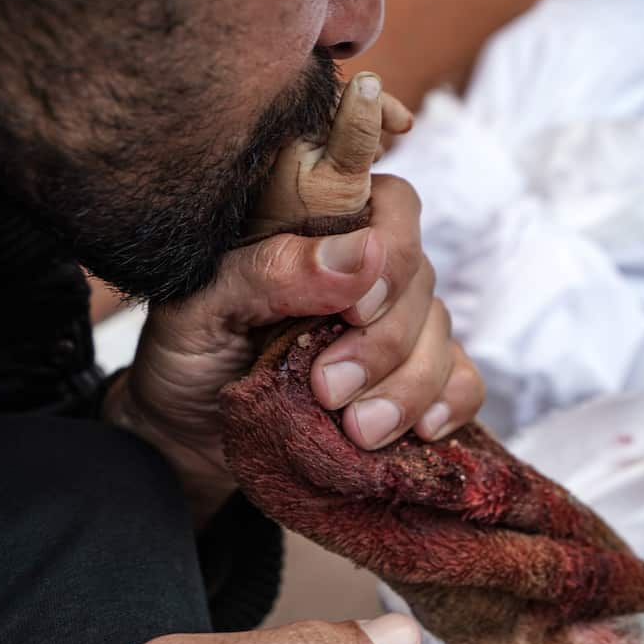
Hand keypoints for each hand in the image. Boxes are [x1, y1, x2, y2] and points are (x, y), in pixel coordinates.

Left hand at [103, 76, 485, 523]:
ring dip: (410, 387)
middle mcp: (365, 269)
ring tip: (359, 430)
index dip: (391, 254)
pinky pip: (461, 381)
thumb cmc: (188, 355)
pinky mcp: (409, 379)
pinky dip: (449, 403)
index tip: (355, 312)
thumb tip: (363, 254)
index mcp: (317, 229)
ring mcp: (393, 324)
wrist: (183, 437)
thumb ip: (273, 270)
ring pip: (441, 335)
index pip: (391, 206)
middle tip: (328, 390)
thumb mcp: (203, 307)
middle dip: (384, 344)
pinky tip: (420, 432)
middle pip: (421, 280)